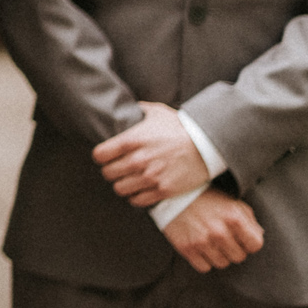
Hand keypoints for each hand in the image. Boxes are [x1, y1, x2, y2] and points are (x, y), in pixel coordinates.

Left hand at [93, 101, 210, 207]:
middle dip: (111, 171)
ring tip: (128, 180)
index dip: (101, 156)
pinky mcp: (162, 190)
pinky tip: (140, 189)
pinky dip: (136, 196)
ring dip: (122, 184)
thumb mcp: (157, 112)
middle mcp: (138, 160)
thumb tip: (129, 107)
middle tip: (117, 169)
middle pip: (107, 173)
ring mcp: (150, 177)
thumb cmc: (181, 127)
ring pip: (120, 189)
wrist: (207, 145)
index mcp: (132, 140)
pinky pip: (137, 200)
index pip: (99, 155)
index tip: (105, 157)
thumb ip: (139, 110)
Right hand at [163, 190, 264, 271]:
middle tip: (225, 239)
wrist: (173, 196)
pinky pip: (204, 267)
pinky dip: (204, 260)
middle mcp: (219, 231)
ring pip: (222, 264)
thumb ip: (249, 219)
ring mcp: (202, 241)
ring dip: (219, 255)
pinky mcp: (186, 248)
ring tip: (212, 242)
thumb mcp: (232, 203)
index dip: (250, 242)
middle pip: (239, 257)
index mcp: (234, 218)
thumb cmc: (207, 199)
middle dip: (234, 249)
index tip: (242, 238)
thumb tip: (259, 236)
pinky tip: (201, 247)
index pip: (255, 245)